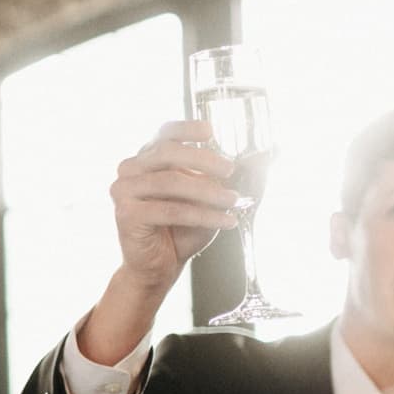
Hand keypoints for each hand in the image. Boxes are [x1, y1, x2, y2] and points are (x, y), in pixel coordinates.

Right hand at [78, 121, 239, 365]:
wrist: (159, 265)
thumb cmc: (182, 229)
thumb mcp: (208, 197)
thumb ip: (227, 176)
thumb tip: (270, 154)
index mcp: (147, 159)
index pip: (164, 134)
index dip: (187, 128)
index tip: (211, 132)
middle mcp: (130, 170)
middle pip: (167, 152)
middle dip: (203, 159)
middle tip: (230, 170)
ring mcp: (123, 191)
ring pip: (171, 181)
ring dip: (208, 191)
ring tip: (233, 201)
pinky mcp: (127, 214)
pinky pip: (171, 210)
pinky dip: (203, 215)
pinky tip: (225, 221)